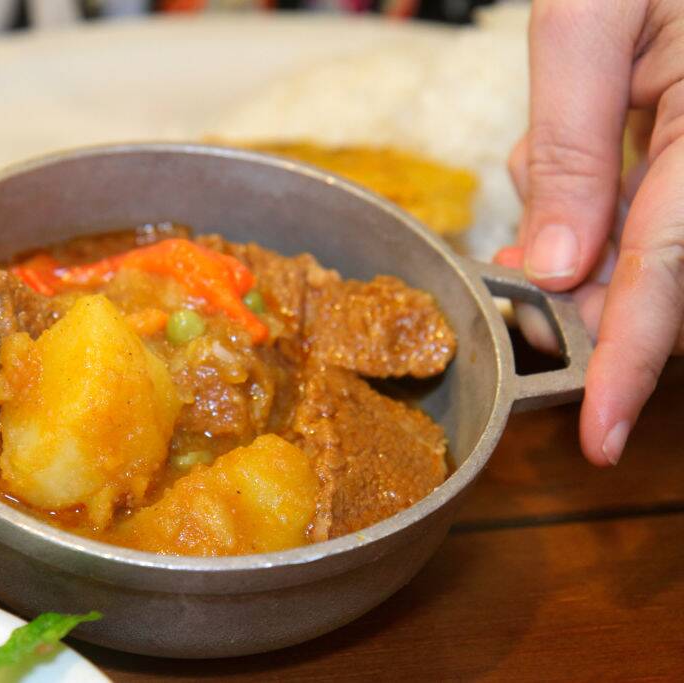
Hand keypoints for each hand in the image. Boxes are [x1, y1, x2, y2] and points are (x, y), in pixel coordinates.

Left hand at [497, 0, 683, 465]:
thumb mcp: (590, 19)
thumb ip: (572, 144)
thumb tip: (551, 267)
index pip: (669, 267)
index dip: (630, 360)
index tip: (602, 436)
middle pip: (656, 269)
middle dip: (577, 288)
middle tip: (508, 270)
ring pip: (644, 242)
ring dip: (577, 233)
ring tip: (546, 156)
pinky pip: (647, 203)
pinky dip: (595, 196)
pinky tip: (573, 141)